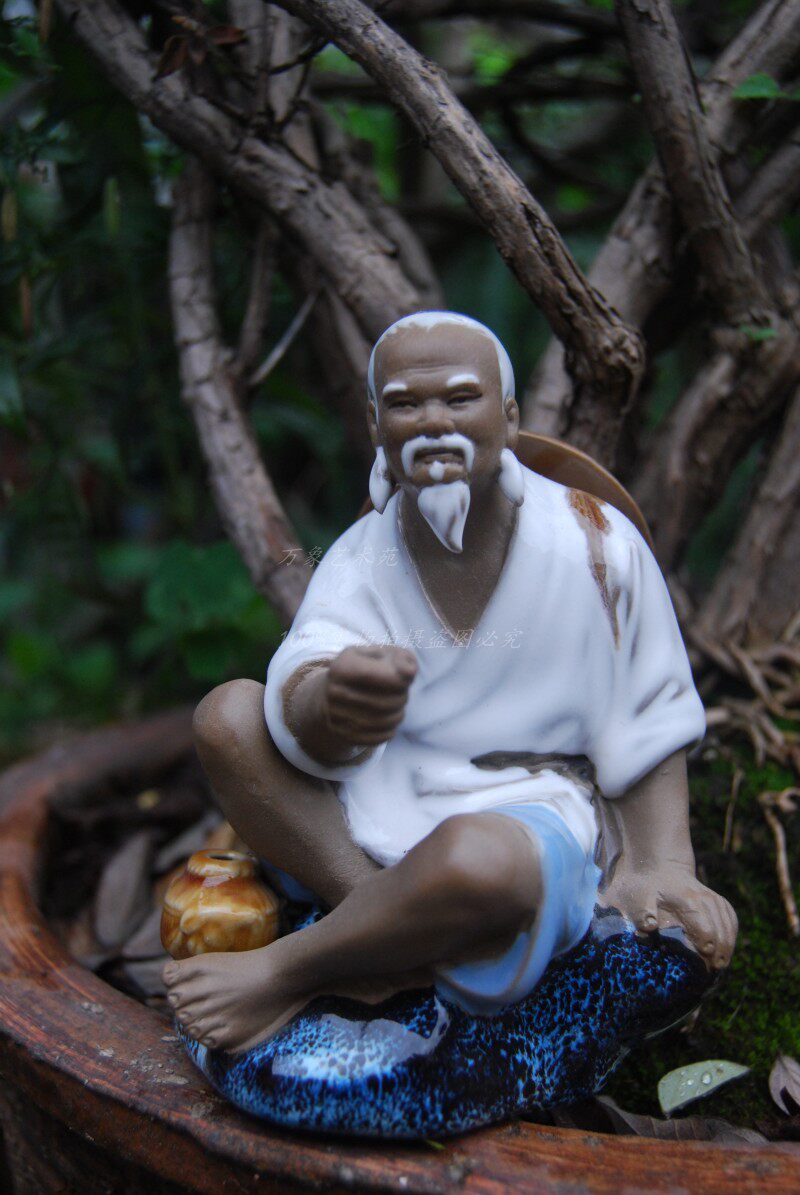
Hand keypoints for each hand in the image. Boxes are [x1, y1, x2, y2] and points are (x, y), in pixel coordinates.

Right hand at [324, 645, 417, 747]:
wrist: (330, 693)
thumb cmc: (363, 669)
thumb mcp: (378, 653)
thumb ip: (400, 657)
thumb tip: (409, 672)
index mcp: (343, 667)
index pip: (385, 677)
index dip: (403, 679)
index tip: (407, 676)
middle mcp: (335, 692)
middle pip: (386, 702)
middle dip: (402, 697)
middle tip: (401, 692)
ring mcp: (337, 717)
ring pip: (384, 721)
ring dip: (398, 714)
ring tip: (397, 706)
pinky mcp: (343, 735)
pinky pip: (377, 738)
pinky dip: (389, 730)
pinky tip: (389, 720)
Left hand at [600, 863, 737, 969]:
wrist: (659, 866)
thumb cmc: (646, 886)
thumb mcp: (638, 896)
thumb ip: (643, 912)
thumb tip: (649, 927)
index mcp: (687, 898)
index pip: (703, 924)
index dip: (706, 942)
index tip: (706, 957)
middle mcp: (704, 897)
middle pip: (720, 927)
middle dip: (720, 948)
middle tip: (715, 969)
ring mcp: (714, 898)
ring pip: (729, 923)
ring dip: (728, 944)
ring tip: (722, 964)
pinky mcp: (719, 901)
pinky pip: (731, 919)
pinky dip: (731, 934)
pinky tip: (727, 949)